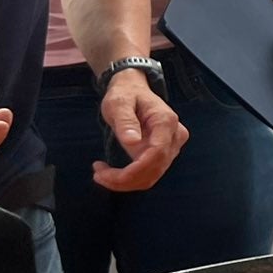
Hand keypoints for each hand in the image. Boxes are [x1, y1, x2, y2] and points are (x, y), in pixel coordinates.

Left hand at [94, 71, 188, 191]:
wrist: (134, 90)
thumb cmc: (125, 94)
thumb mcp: (118, 104)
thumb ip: (126, 122)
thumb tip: (132, 142)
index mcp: (165, 122)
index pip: (156, 154)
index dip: (132, 170)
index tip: (104, 173)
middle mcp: (175, 136)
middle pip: (155, 169)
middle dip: (125, 180)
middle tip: (97, 174)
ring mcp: (173, 146)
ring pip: (153, 176)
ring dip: (127, 182)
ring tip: (101, 174)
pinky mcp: (166, 152)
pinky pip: (150, 173)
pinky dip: (131, 178)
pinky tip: (112, 172)